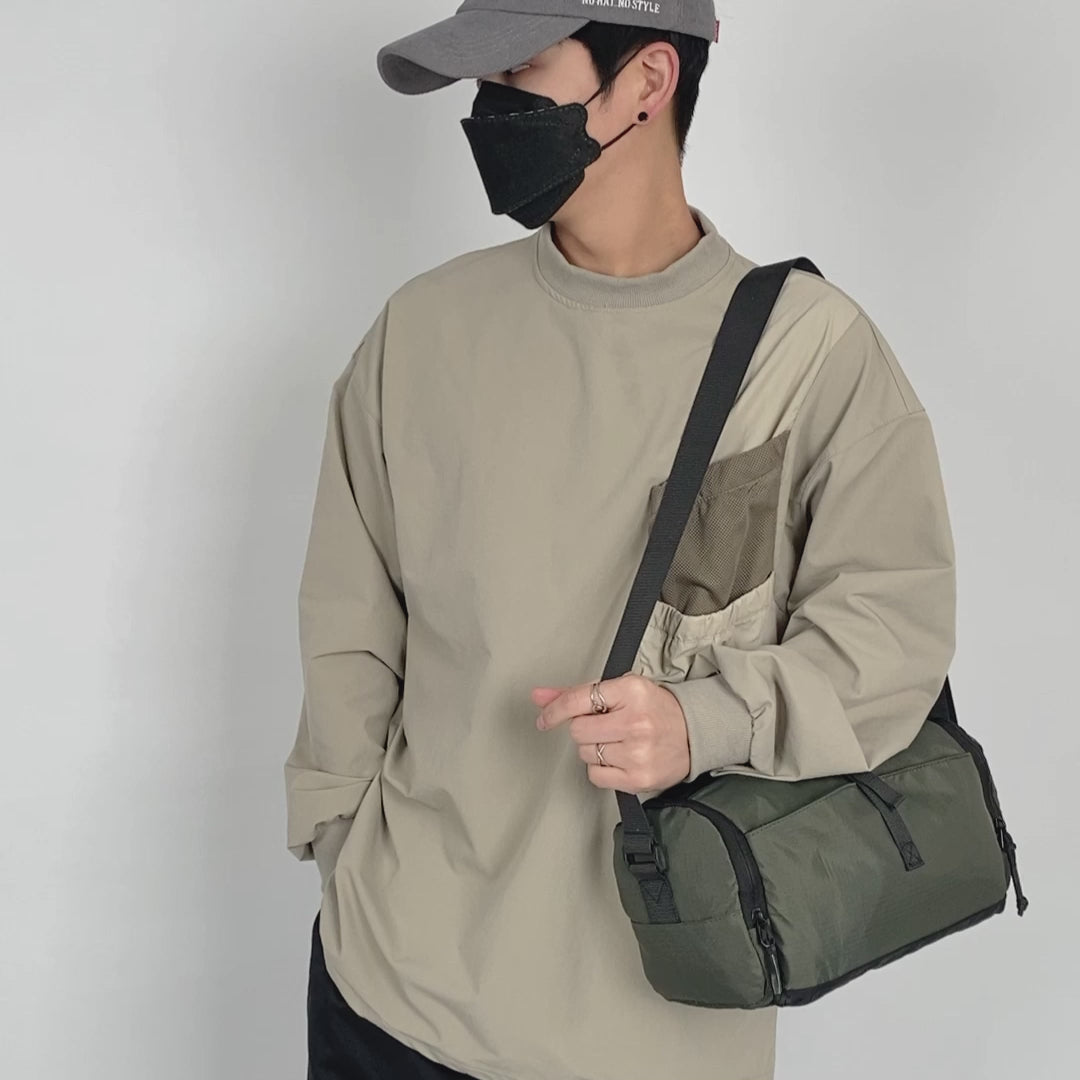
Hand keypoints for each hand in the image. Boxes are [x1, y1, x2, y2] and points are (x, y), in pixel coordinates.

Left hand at [531, 674, 690, 793]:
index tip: (545, 717)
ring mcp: (638, 752)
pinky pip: (595, 775)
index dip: (555, 710)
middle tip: (604, 725)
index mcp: (631, 691)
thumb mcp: (620, 689)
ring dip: (593, 748)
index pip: (578, 699)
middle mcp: (636, 721)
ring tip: (618, 740)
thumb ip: (577, 692)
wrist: (694, 733)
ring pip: (585, 753)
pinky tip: (619, 757)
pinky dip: (600, 768)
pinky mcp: (638, 778)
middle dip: (584, 728)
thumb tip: (540, 696)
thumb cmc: (655, 709)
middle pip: (578, 730)